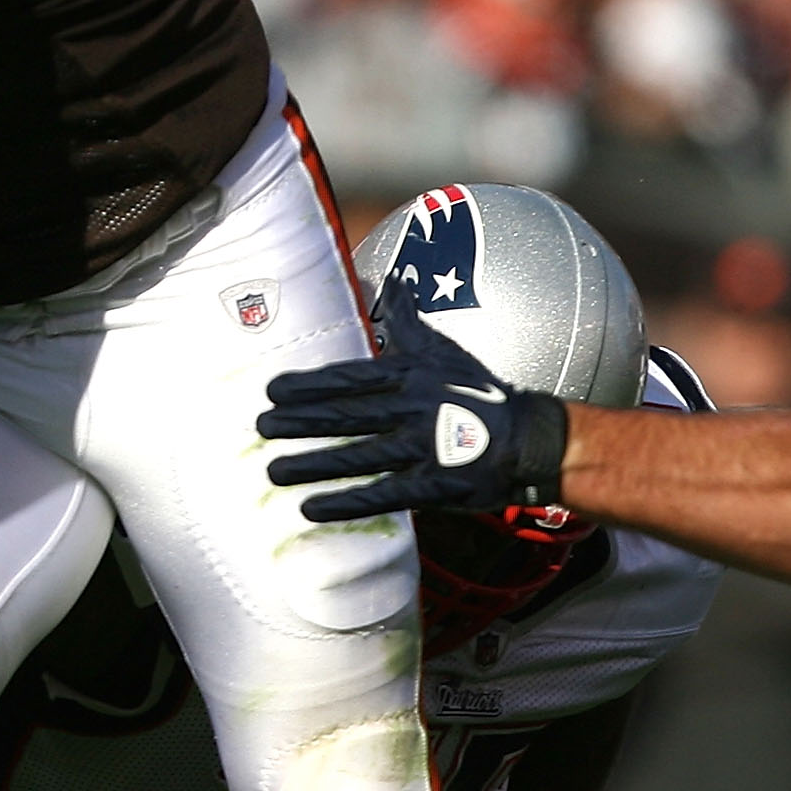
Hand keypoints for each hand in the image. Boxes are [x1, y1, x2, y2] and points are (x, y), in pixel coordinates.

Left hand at [258, 287, 566, 520]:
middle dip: (299, 422)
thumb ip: (408, 321)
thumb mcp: (443, 351)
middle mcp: (413, 409)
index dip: (309, 385)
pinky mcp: (434, 485)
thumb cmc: (480, 393)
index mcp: (411, 376)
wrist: (530, 439)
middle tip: (260, 428)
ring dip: (312, 464)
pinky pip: (382, 494)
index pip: (349, 378)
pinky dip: (346, 502)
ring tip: (273, 471)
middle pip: (345, 415)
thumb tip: (393, 282)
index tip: (271, 391)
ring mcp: (423, 449)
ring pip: (357, 456)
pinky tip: (312, 507)